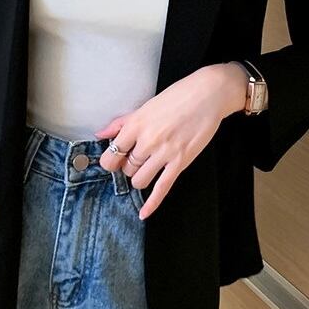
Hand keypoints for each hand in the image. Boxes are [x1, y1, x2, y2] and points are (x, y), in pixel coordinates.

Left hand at [95, 62, 248, 219]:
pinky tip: (144, 213)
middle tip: (137, 159)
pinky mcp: (181, 161)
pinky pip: (162, 188)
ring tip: (147, 169)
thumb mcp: (145, 106)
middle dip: (129, 167)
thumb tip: (101, 134)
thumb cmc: (177, 97)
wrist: (208, 94)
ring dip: (140, 178)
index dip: (111, 160)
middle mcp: (147, 140)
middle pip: (127, 169)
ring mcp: (164, 153)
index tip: (115, 160)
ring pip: (140, 180)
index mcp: (136, 124)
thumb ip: (121, 123)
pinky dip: (152, 203)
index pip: (112, 154)